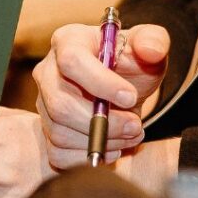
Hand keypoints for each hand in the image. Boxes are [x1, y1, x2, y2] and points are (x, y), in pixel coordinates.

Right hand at [33, 23, 168, 170]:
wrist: (123, 87)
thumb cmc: (131, 62)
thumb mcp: (148, 45)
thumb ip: (154, 40)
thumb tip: (150, 50)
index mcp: (67, 41)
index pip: (71, 61)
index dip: (100, 83)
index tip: (130, 97)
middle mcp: (47, 70)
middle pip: (60, 103)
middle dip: (104, 122)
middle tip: (135, 125)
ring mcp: (44, 101)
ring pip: (60, 132)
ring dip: (101, 141)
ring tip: (130, 134)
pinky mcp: (47, 128)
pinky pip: (58, 152)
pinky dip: (88, 156)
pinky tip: (111, 147)